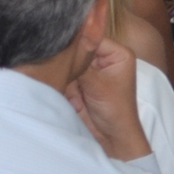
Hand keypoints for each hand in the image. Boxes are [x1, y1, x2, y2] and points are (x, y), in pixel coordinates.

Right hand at [66, 35, 149, 160]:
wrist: (110, 138)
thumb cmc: (115, 111)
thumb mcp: (97, 84)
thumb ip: (79, 61)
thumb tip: (61, 41)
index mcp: (116, 53)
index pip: (90, 35)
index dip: (75, 39)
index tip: (57, 41)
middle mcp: (102, 57)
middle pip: (77, 46)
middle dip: (68, 58)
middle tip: (66, 70)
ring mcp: (89, 68)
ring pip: (67, 59)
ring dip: (64, 71)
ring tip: (71, 87)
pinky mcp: (78, 78)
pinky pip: (63, 71)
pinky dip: (61, 79)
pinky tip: (65, 89)